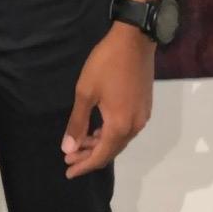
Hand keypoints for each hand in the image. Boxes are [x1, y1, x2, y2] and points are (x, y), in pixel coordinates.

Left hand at [61, 23, 153, 178]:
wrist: (135, 39)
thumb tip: (68, 149)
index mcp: (119, 125)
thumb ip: (77, 122)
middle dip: (89, 156)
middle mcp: (134, 126)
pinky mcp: (144, 106)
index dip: (83, 165)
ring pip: (119, 140)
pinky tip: (98, 129)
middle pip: (111, 150)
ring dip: (100, 144)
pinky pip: (125, 129)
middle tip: (69, 157)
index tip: (68, 172)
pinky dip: (110, 133)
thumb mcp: (86, 91)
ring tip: (80, 143)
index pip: (100, 156)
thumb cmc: (106, 63)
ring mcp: (142, 116)